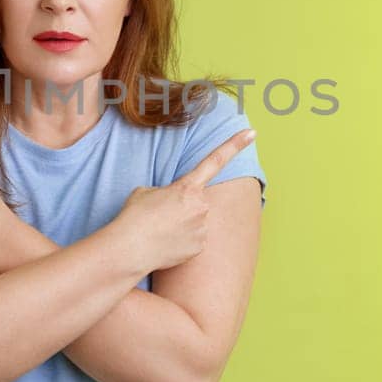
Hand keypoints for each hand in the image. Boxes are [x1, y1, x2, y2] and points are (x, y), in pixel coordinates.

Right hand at [108, 129, 256, 272]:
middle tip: (161, 216)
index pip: (215, 160)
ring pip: (196, 222)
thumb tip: (177, 205)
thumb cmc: (135, 217)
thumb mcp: (147, 191)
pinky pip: (194, 240)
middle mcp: (201, 206)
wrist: (130, 248)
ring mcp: (203, 228)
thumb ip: (169, 192)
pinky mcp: (200, 247)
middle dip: (183, 207)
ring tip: (160, 231)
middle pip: (197, 201)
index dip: (235, 144)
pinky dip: (182, 241)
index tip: (252, 133)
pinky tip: (166, 244)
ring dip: (182, 225)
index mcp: (187, 187)